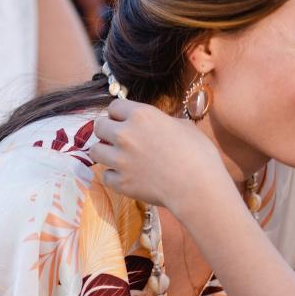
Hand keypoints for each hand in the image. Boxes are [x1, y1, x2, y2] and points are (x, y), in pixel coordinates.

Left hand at [91, 98, 228, 213]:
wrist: (198, 188)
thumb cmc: (199, 155)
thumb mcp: (184, 127)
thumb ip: (164, 122)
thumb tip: (160, 124)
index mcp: (141, 115)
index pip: (114, 107)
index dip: (119, 115)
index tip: (124, 121)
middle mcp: (125, 134)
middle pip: (99, 126)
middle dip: (107, 131)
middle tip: (118, 140)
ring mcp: (120, 160)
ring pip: (95, 151)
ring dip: (106, 153)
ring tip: (119, 158)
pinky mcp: (121, 182)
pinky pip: (106, 176)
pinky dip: (114, 177)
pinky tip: (126, 177)